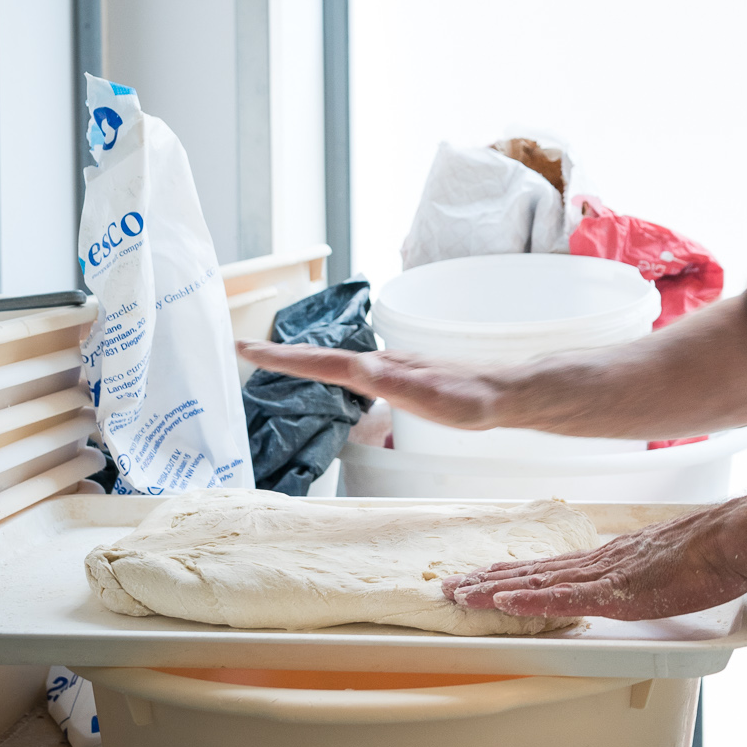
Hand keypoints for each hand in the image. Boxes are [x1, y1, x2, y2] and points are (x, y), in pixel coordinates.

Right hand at [235, 341, 512, 430]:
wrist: (503, 394)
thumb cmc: (470, 398)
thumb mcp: (431, 394)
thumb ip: (396, 383)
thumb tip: (362, 369)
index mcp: (378, 370)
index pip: (319, 362)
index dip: (281, 357)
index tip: (246, 347)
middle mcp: (379, 365)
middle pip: (319, 358)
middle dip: (280, 354)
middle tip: (243, 349)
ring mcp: (388, 371)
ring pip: (333, 363)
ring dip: (301, 361)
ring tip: (271, 361)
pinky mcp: (399, 381)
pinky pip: (351, 374)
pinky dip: (327, 373)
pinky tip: (329, 382)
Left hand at [444, 506, 746, 621]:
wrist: (731, 539)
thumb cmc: (709, 553)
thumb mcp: (664, 564)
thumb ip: (642, 573)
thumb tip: (632, 583)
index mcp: (608, 558)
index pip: (550, 567)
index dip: (512, 573)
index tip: (480, 576)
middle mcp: (597, 563)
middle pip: (532, 572)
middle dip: (487, 580)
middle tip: (448, 587)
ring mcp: (604, 576)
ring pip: (537, 584)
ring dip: (495, 590)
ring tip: (460, 595)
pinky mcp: (617, 593)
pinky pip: (565, 599)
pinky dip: (531, 601)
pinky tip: (505, 602)